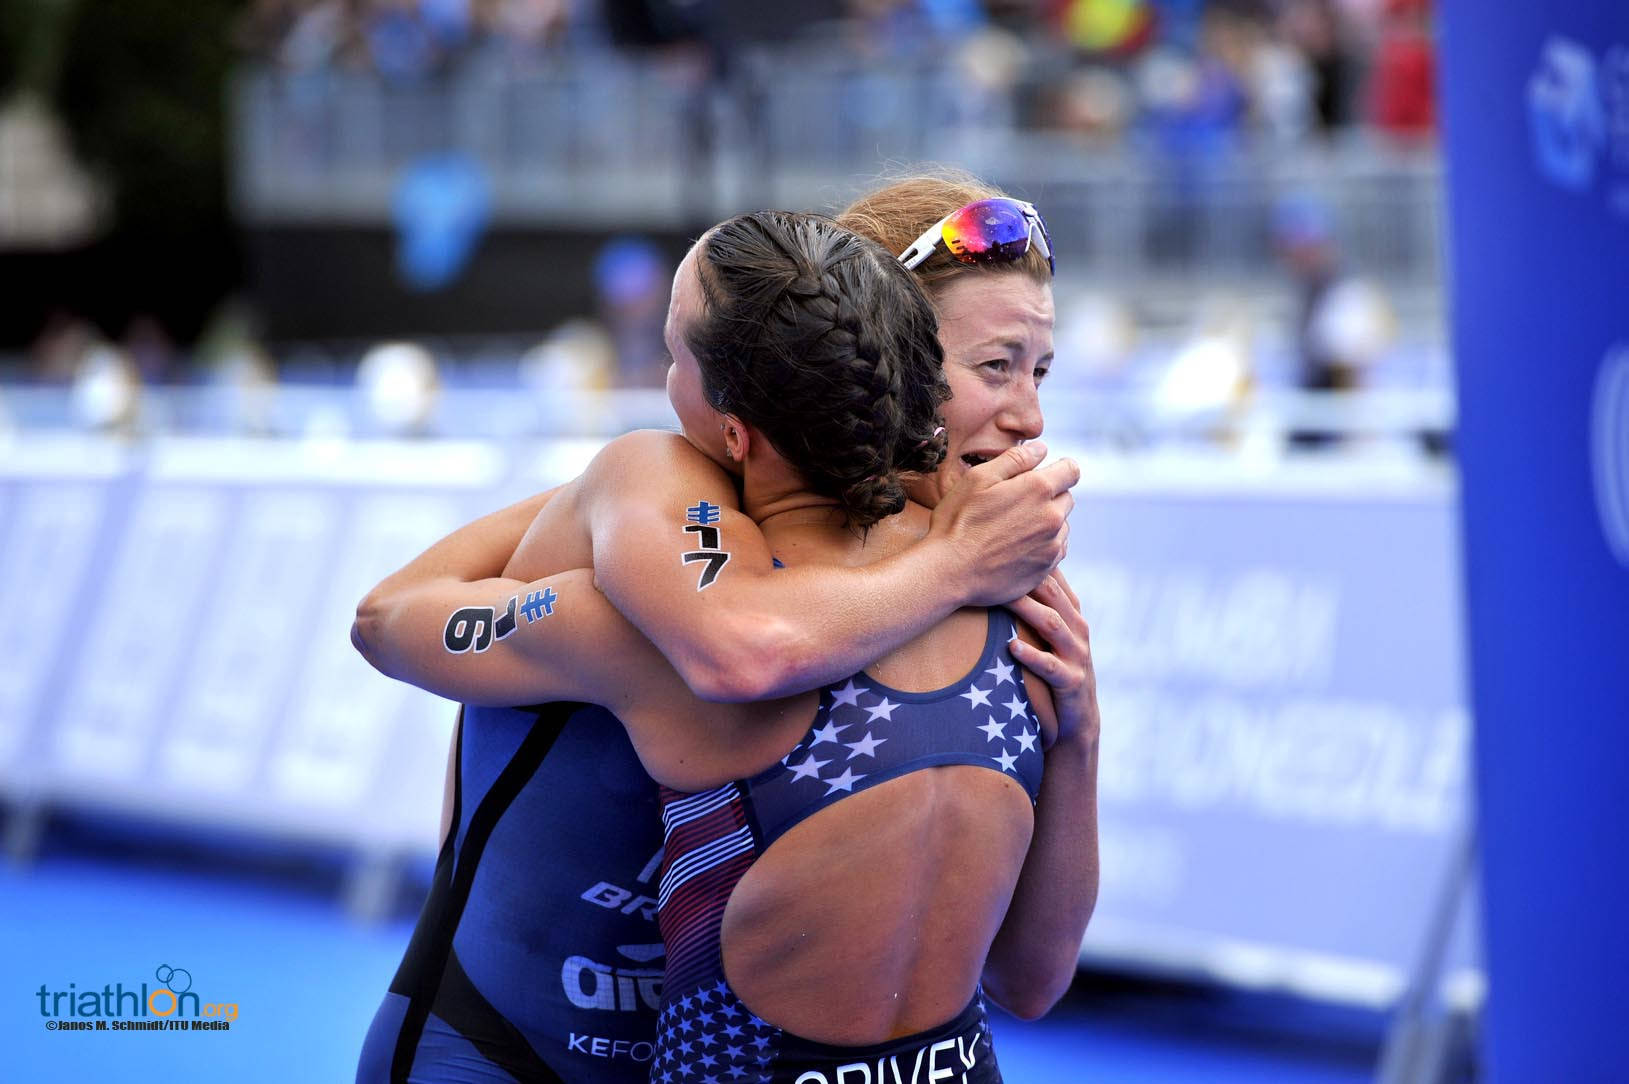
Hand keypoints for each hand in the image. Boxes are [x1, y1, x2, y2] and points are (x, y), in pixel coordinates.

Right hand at [928, 442, 1078, 606]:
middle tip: (1017, 503)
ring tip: (1013, 529)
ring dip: (1047, 522)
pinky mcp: (1045, 569)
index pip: (1071, 470)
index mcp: (1038, 489)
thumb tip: (1042, 449)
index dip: (1059, 469)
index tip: (1044, 474)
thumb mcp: (977, 479)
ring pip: (1062, 526)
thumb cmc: (957, 522)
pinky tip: (1017, 547)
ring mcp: (1051, 545)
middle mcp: (1052, 517)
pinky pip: (1056, 550)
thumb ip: (1014, 460)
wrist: (949, 572)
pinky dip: (1043, 545)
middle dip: (1049, 496)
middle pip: (1066, 498)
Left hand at [1007, 570, 1098, 746]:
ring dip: (1026, 610)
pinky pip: (1050, 667)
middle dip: (1026, 578)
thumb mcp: (1048, 635)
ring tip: (1001, 598)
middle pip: (1051, 594)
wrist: (1076, 719)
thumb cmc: (1053, 668)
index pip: (1053, 578)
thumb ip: (1035, 605)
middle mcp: (1078, 629)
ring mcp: (1077, 655)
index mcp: (1071, 613)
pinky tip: (1012, 647)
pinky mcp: (1072, 682)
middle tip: (993, 563)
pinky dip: (1032, 656)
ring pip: (1051, 625)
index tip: (1003, 543)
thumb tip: (999, 575)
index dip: (1033, 560)